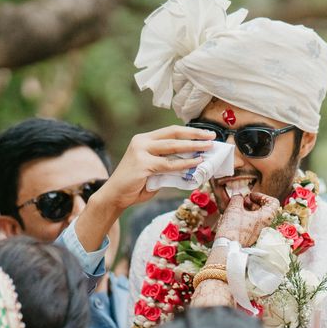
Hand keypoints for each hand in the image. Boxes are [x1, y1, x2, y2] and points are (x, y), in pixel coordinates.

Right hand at [91, 125, 214, 212]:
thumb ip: (168, 164)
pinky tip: (196, 163)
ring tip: (208, 148)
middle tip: (212, 137)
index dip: (189, 131)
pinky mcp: (142, 165)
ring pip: (172, 147)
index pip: (170, 131)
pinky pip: (168, 164)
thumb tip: (193, 163)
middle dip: (194, 135)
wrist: (115, 196)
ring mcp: (141, 152)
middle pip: (173, 134)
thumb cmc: (135, 184)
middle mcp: (141, 142)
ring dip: (193, 147)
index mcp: (144, 140)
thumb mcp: (153, 170)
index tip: (206, 133)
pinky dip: (184, 164)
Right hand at [216, 192, 279, 246]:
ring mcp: (258, 231)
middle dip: (253, 202)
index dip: (262, 196)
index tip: (251, 195)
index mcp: (267, 217)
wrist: (228, 246)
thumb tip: (238, 195)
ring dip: (248, 209)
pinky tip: (235, 214)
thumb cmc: (234, 227)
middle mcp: (265, 225)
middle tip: (242, 200)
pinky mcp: (251, 236)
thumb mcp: (234, 207)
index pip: (273, 202)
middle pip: (264, 209)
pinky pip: (251, 223)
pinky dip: (245, 217)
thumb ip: (237, 198)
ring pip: (257, 216)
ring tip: (237, 206)